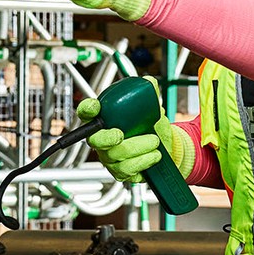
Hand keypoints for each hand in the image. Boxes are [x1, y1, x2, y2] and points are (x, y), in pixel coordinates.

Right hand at [77, 84, 196, 184]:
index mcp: (105, 120)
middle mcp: (102, 140)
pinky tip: (154, 155)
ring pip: (115, 155)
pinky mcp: (120, 172)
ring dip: (138, 148)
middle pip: (94, 140)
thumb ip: (149, 95)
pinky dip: (143, 161)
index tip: (96, 106)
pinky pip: (126, 169)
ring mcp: (109, 157)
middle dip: (106, 138)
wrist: (165, 148)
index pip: (87, 113)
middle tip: (120, 134)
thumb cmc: (151, 127)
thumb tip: (150, 82)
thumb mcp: (152, 109)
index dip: (87, 110)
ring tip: (154, 142)